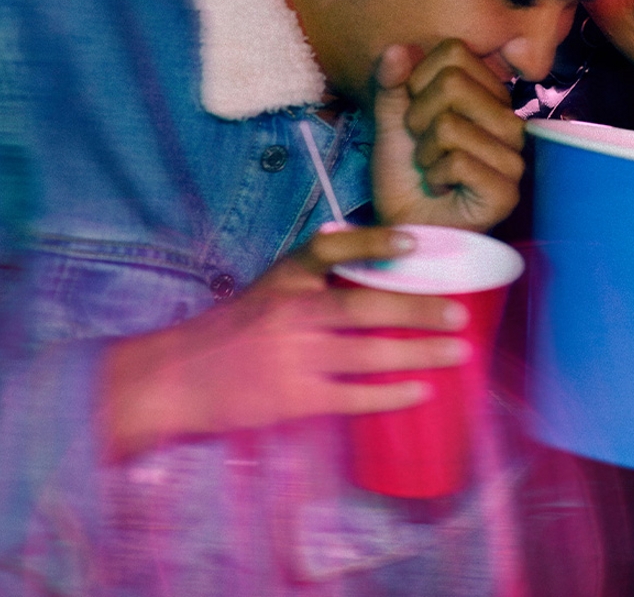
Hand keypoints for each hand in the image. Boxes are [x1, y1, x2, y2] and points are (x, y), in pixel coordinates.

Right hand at [100, 225, 471, 459]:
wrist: (176, 379)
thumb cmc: (231, 330)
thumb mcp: (267, 287)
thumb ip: (310, 270)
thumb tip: (353, 234)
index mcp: (285, 277)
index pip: (331, 249)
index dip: (373, 242)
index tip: (413, 242)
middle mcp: (291, 311)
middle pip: (365, 305)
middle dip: (419, 309)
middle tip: (458, 314)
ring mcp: (293, 357)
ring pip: (369, 353)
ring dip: (419, 353)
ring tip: (457, 352)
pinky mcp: (293, 398)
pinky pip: (354, 396)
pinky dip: (391, 395)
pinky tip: (421, 391)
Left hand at [372, 40, 525, 230]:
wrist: (406, 227)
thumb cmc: (406, 174)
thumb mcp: (391, 120)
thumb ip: (392, 84)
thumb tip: (396, 49)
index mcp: (489, 97)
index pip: (454, 52)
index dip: (418, 80)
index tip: (416, 115)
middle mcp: (510, 122)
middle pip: (452, 82)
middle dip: (418, 117)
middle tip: (423, 146)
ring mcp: (513, 158)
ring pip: (450, 124)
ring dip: (425, 152)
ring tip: (433, 169)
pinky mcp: (506, 191)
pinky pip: (457, 161)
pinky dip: (436, 176)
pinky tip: (443, 188)